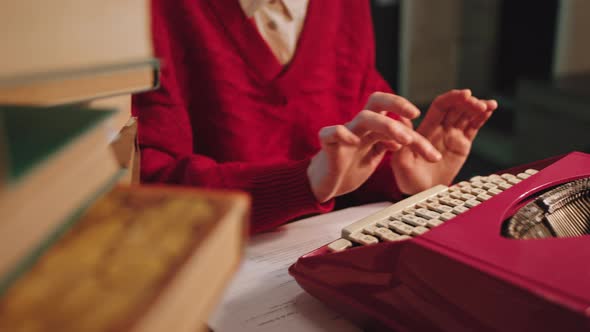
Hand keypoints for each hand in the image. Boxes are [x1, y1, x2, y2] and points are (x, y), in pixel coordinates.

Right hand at [308, 92, 441, 202]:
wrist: (324, 185)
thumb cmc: (349, 168)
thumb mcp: (374, 156)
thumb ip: (388, 145)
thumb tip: (407, 138)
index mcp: (372, 129)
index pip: (393, 116)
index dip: (410, 120)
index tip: (426, 128)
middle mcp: (359, 127)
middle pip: (377, 102)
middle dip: (397, 103)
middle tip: (415, 114)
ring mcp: (343, 134)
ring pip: (363, 118)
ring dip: (386, 125)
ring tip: (403, 141)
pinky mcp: (328, 145)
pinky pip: (331, 133)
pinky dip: (342, 133)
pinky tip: (354, 141)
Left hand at [392, 89, 497, 194]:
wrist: (421, 193)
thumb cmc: (408, 177)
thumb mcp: (401, 160)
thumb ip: (404, 140)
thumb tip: (401, 119)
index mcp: (426, 128)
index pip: (440, 107)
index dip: (452, 98)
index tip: (465, 94)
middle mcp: (440, 128)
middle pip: (456, 108)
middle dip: (468, 102)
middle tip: (478, 103)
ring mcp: (452, 135)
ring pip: (467, 116)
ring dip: (478, 107)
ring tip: (489, 105)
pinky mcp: (462, 144)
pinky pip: (473, 128)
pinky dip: (482, 118)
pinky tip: (490, 111)